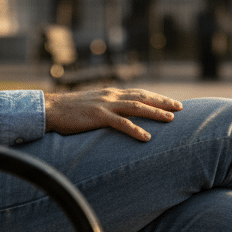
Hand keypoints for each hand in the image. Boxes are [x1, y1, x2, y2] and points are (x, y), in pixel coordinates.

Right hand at [44, 88, 183, 141]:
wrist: (50, 109)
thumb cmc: (69, 111)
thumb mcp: (91, 106)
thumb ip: (106, 108)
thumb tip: (118, 116)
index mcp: (110, 93)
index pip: (139, 93)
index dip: (156, 97)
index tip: (171, 102)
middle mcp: (111, 96)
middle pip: (142, 97)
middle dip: (162, 102)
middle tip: (180, 107)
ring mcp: (105, 105)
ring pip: (136, 107)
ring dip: (155, 113)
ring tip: (171, 119)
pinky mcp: (98, 116)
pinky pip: (121, 123)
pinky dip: (135, 130)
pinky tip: (147, 138)